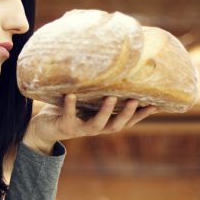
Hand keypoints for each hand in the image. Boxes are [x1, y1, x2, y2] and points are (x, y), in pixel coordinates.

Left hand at [23, 95, 156, 152]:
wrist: (43, 129)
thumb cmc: (68, 110)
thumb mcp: (86, 102)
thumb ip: (99, 92)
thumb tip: (114, 70)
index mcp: (103, 122)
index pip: (127, 120)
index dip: (141, 114)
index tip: (157, 104)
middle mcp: (95, 128)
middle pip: (116, 125)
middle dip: (127, 114)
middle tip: (136, 100)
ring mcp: (80, 129)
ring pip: (97, 124)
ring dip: (105, 111)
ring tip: (111, 97)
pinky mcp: (65, 126)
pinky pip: (68, 115)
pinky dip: (70, 105)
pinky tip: (71, 95)